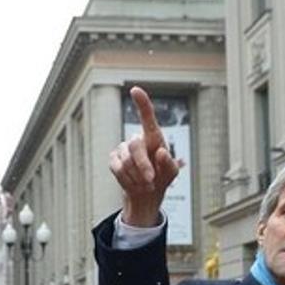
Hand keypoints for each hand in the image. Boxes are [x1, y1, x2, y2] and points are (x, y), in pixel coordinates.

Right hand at [108, 86, 182, 227]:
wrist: (146, 193)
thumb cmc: (162, 178)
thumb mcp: (171, 173)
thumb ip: (169, 164)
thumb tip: (161, 152)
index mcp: (153, 137)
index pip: (147, 117)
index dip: (141, 103)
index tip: (134, 90)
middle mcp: (136, 139)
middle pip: (135, 146)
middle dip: (143, 165)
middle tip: (151, 181)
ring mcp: (122, 148)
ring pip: (127, 162)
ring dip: (138, 177)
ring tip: (146, 184)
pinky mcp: (113, 159)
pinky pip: (118, 170)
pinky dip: (128, 180)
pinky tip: (134, 183)